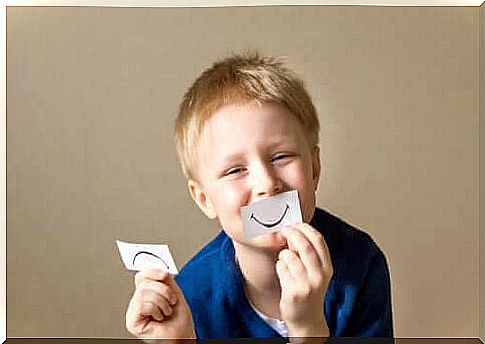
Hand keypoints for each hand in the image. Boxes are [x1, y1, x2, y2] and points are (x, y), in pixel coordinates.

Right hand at [125, 269, 195, 340]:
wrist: (183, 336)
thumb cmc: (179, 320)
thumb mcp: (175, 293)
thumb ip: (166, 280)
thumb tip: (160, 269)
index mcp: (146, 294)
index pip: (142, 276)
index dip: (152, 272)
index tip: (165, 274)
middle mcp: (138, 302)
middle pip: (144, 282)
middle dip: (164, 290)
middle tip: (171, 301)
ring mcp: (133, 312)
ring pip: (144, 292)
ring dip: (162, 302)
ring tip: (166, 311)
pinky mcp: (132, 322)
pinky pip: (143, 304)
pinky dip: (156, 310)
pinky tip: (159, 318)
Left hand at [276, 223, 332, 337]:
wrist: (306, 319)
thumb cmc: (309, 291)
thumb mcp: (316, 272)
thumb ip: (309, 254)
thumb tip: (294, 231)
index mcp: (327, 268)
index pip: (319, 240)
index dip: (305, 228)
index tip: (295, 224)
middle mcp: (319, 276)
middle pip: (304, 245)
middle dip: (291, 233)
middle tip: (284, 230)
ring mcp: (306, 285)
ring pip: (289, 256)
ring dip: (283, 253)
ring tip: (285, 258)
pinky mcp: (293, 292)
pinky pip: (281, 268)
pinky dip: (279, 266)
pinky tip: (283, 272)